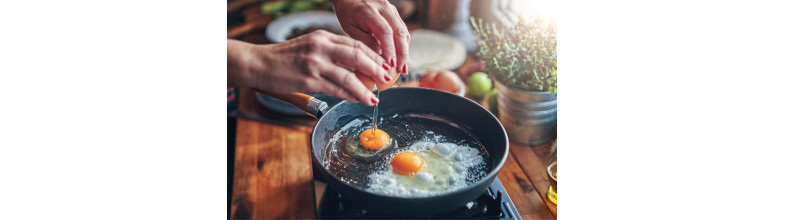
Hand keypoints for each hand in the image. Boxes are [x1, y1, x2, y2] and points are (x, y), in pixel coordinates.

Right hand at [227, 31, 391, 105]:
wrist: (258, 63)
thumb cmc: (283, 58)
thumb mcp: (308, 47)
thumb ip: (329, 54)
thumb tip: (352, 69)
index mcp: (322, 37)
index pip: (355, 44)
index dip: (373, 56)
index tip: (383, 66)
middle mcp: (321, 47)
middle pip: (357, 56)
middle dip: (376, 69)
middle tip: (386, 79)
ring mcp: (315, 63)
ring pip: (349, 76)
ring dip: (365, 88)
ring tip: (374, 97)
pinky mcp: (308, 79)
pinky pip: (336, 89)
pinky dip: (349, 95)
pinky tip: (357, 99)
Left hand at [331, 0, 409, 73]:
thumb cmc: (347, 13)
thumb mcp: (350, 28)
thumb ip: (365, 41)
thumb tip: (380, 59)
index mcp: (368, 11)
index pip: (384, 32)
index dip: (390, 49)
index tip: (391, 65)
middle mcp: (383, 7)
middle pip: (399, 32)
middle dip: (402, 53)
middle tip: (402, 70)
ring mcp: (391, 9)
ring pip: (403, 31)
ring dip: (405, 50)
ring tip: (403, 67)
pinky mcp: (395, 12)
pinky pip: (402, 29)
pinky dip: (403, 44)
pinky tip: (400, 57)